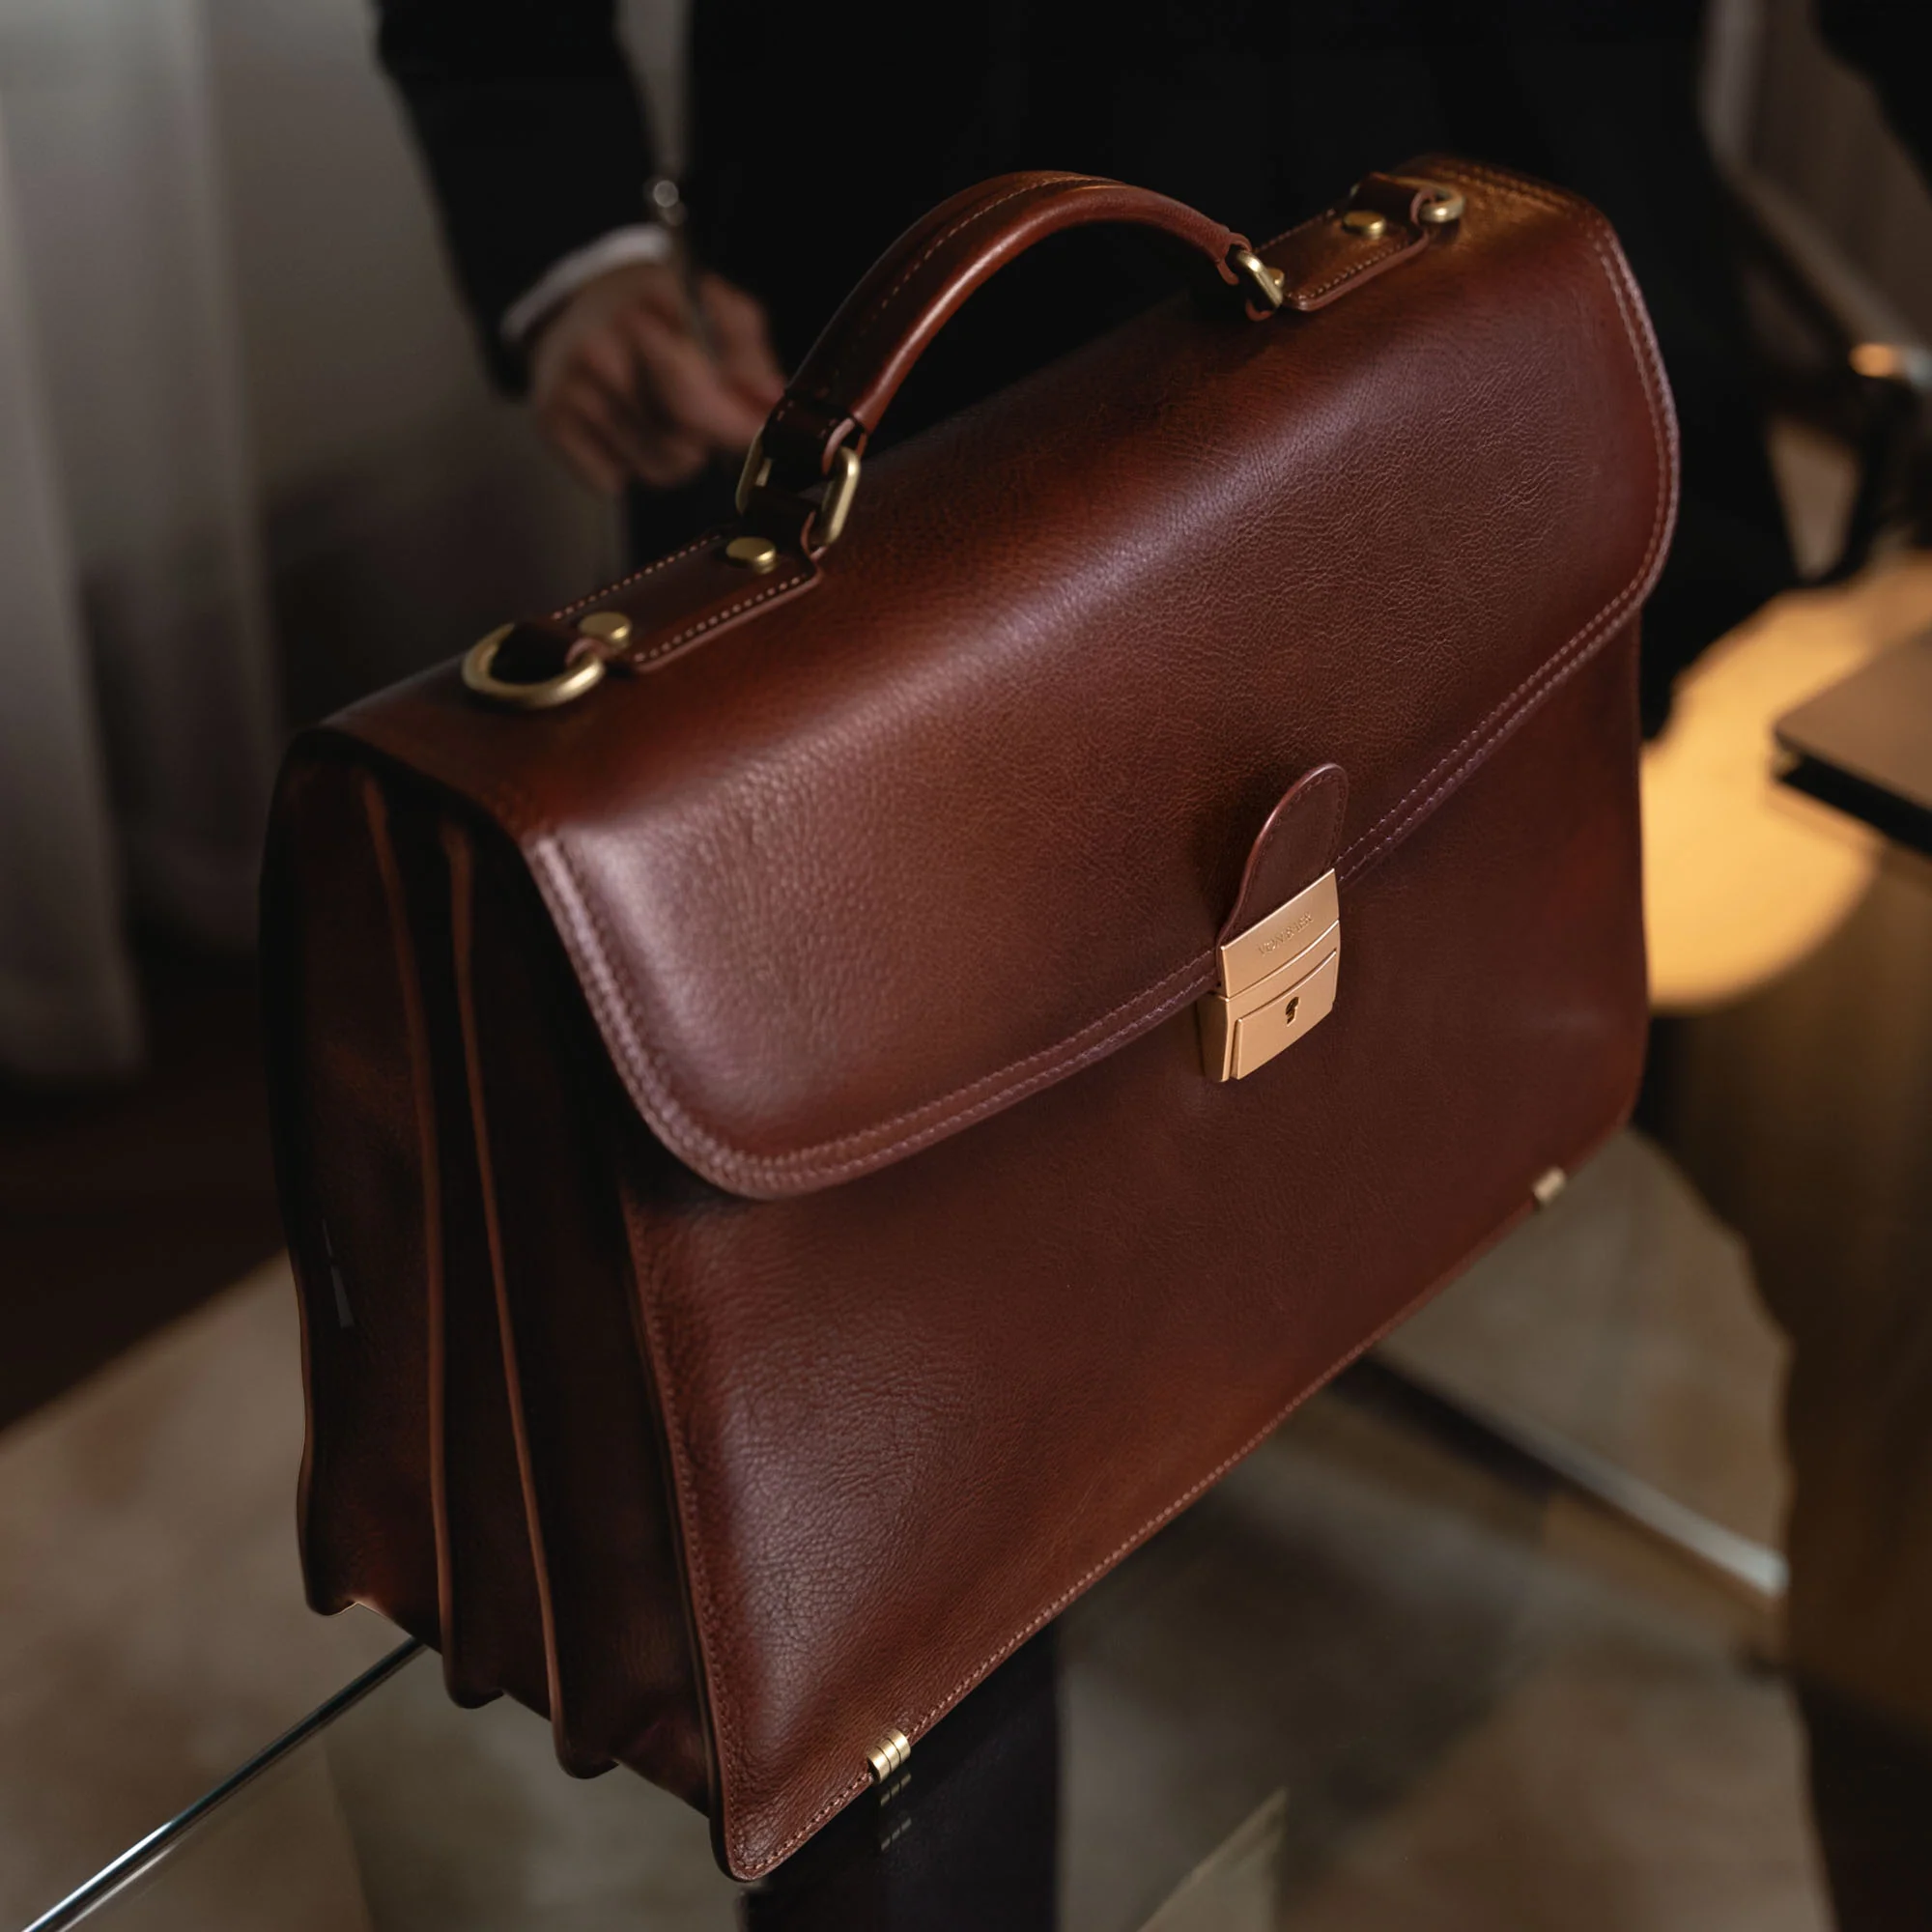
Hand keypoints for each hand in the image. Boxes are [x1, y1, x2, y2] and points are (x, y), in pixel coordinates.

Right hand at [527, 262, 785, 494]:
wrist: (576, 300)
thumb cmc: (656, 308)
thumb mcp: (710, 304)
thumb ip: (748, 354)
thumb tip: (771, 406)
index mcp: (645, 317)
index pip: (694, 400)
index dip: (732, 429)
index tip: (754, 437)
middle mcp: (599, 353)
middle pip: (679, 447)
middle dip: (705, 441)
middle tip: (701, 415)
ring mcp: (570, 390)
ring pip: (654, 470)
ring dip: (672, 455)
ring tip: (660, 414)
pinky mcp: (549, 422)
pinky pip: (613, 482)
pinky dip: (628, 465)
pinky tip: (624, 425)